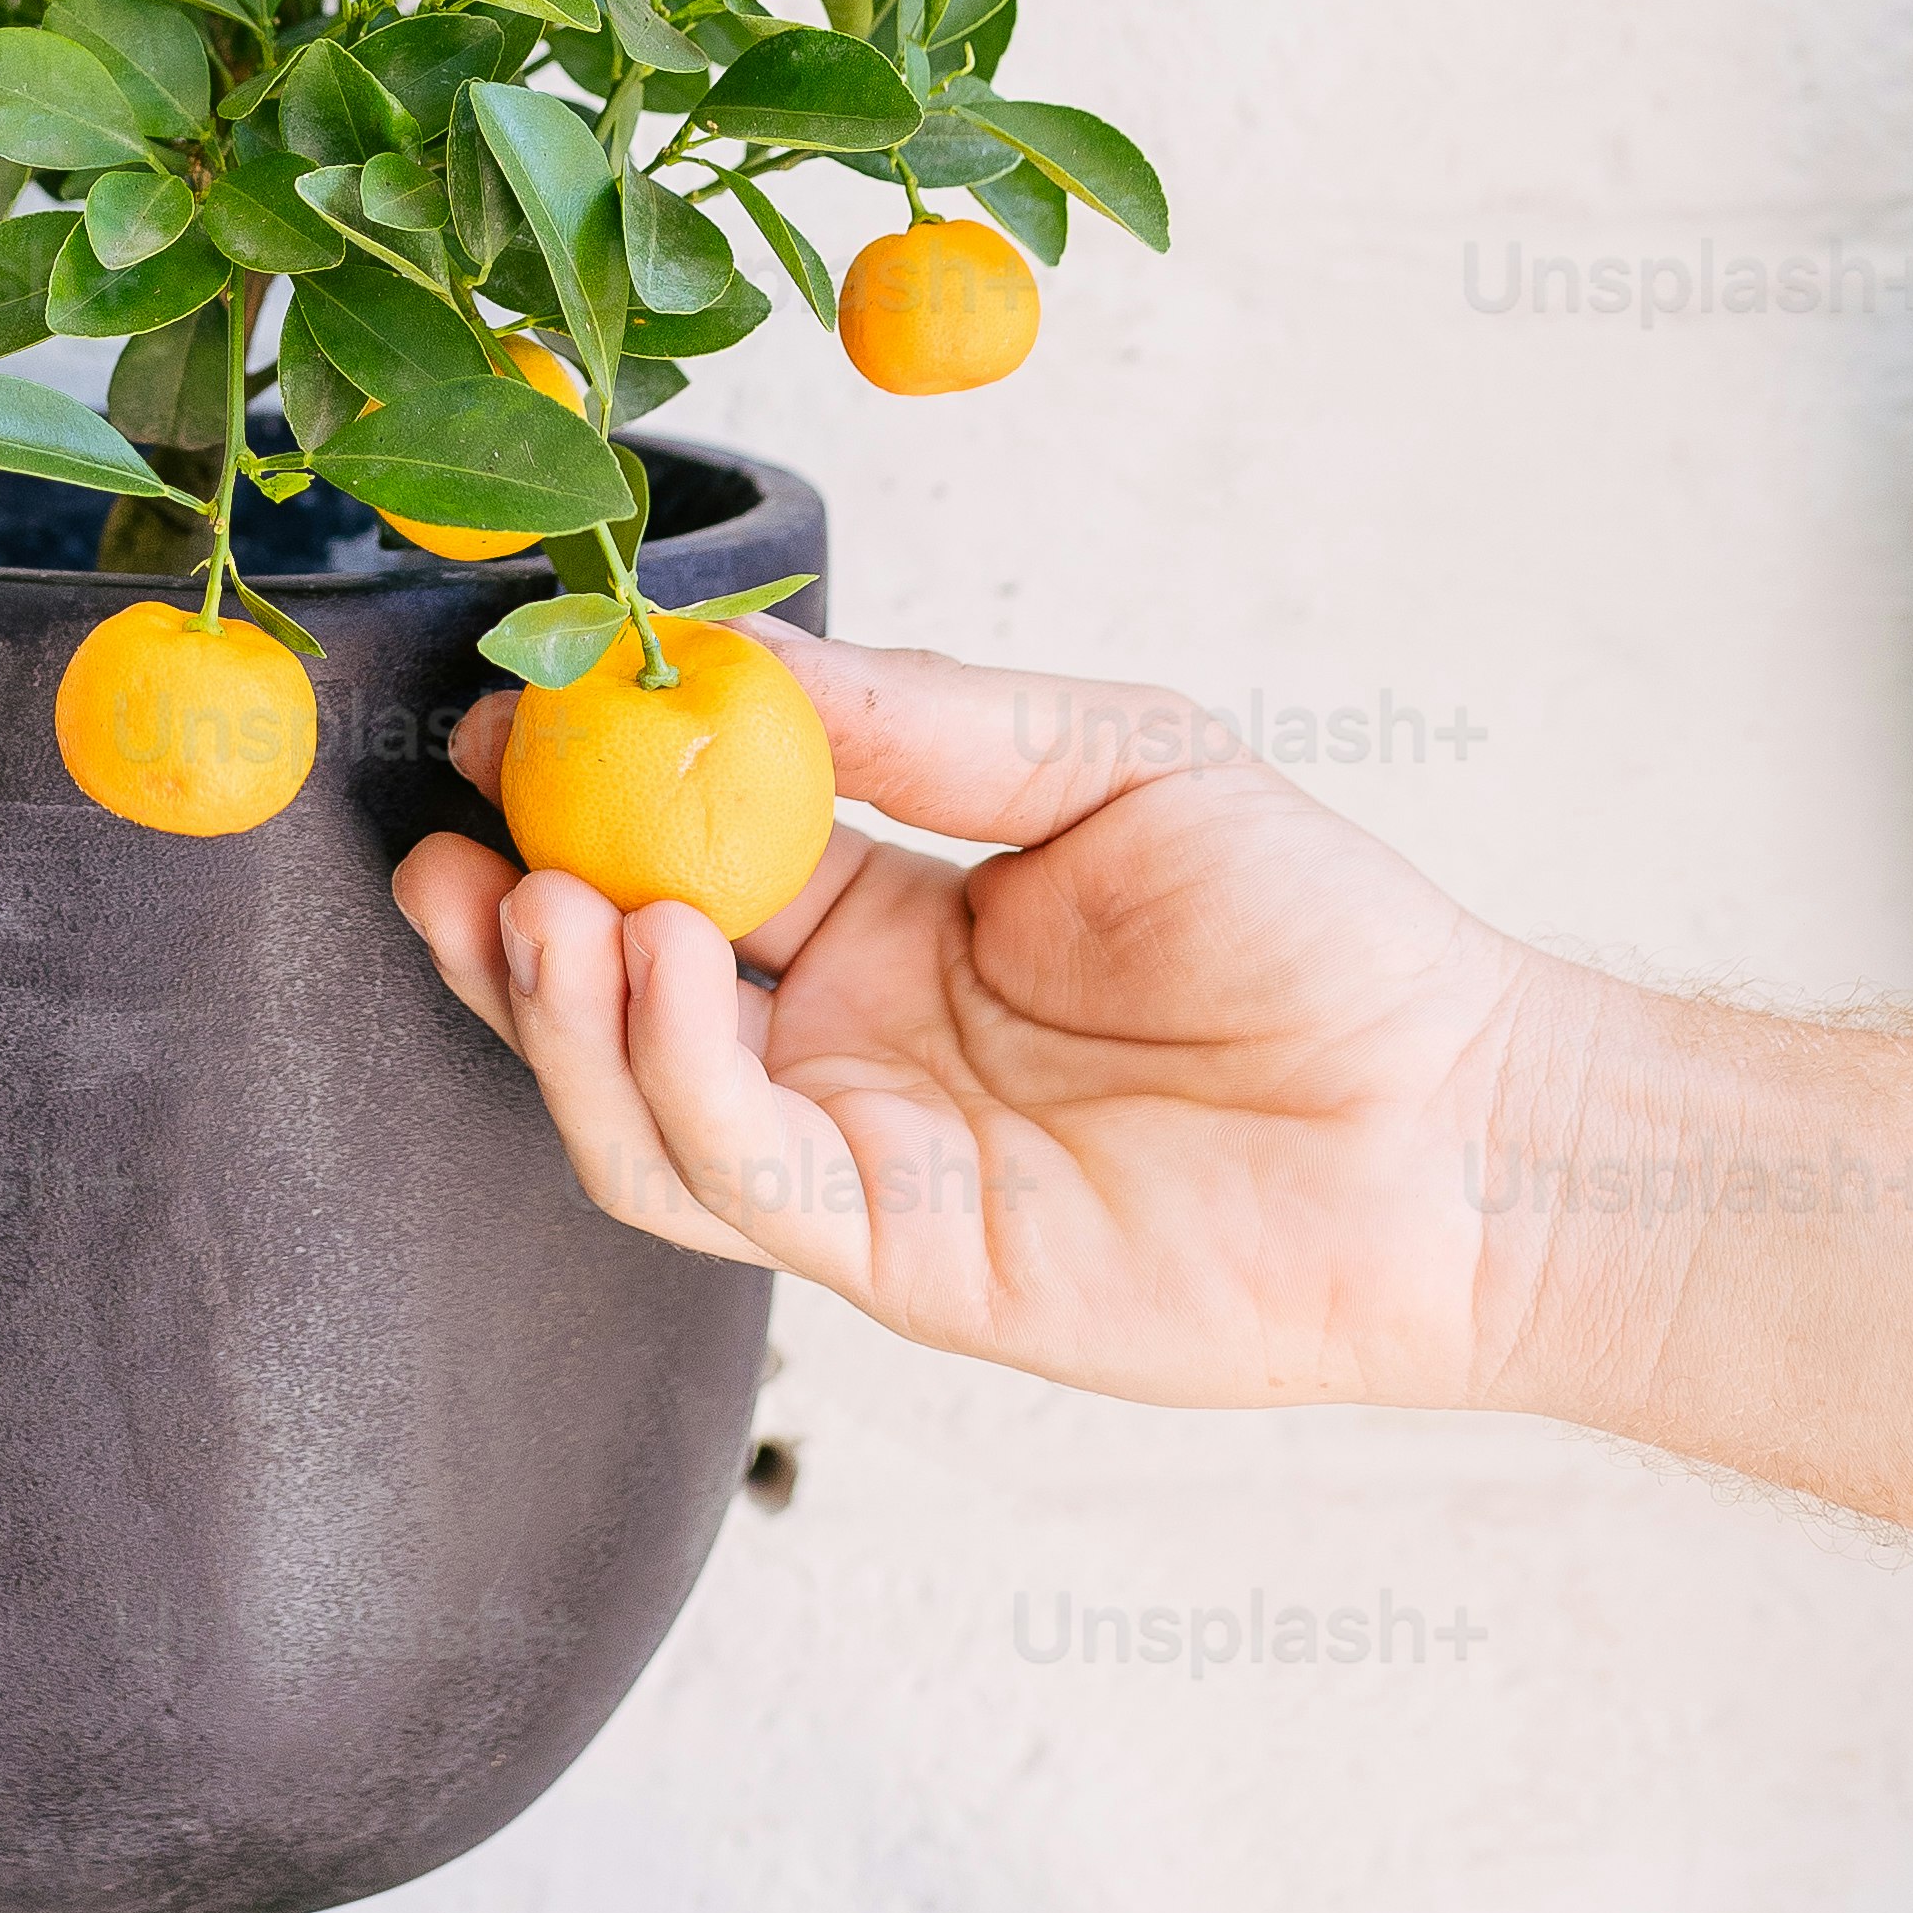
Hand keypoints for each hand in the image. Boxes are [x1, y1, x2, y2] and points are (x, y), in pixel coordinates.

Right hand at [391, 632, 1569, 1413]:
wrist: (1468, 1124)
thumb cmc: (1322, 936)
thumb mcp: (1110, 755)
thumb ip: (919, 716)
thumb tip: (732, 651)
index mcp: (887, 922)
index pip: (682, 854)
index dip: (576, 796)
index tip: (499, 718)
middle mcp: (851, 1048)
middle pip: (617, 998)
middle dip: (505, 922)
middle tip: (444, 837)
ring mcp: (868, 1163)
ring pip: (639, 1107)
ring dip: (557, 1008)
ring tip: (531, 897)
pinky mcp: (907, 1260)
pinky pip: (739, 1180)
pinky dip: (668, 1077)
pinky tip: (649, 961)